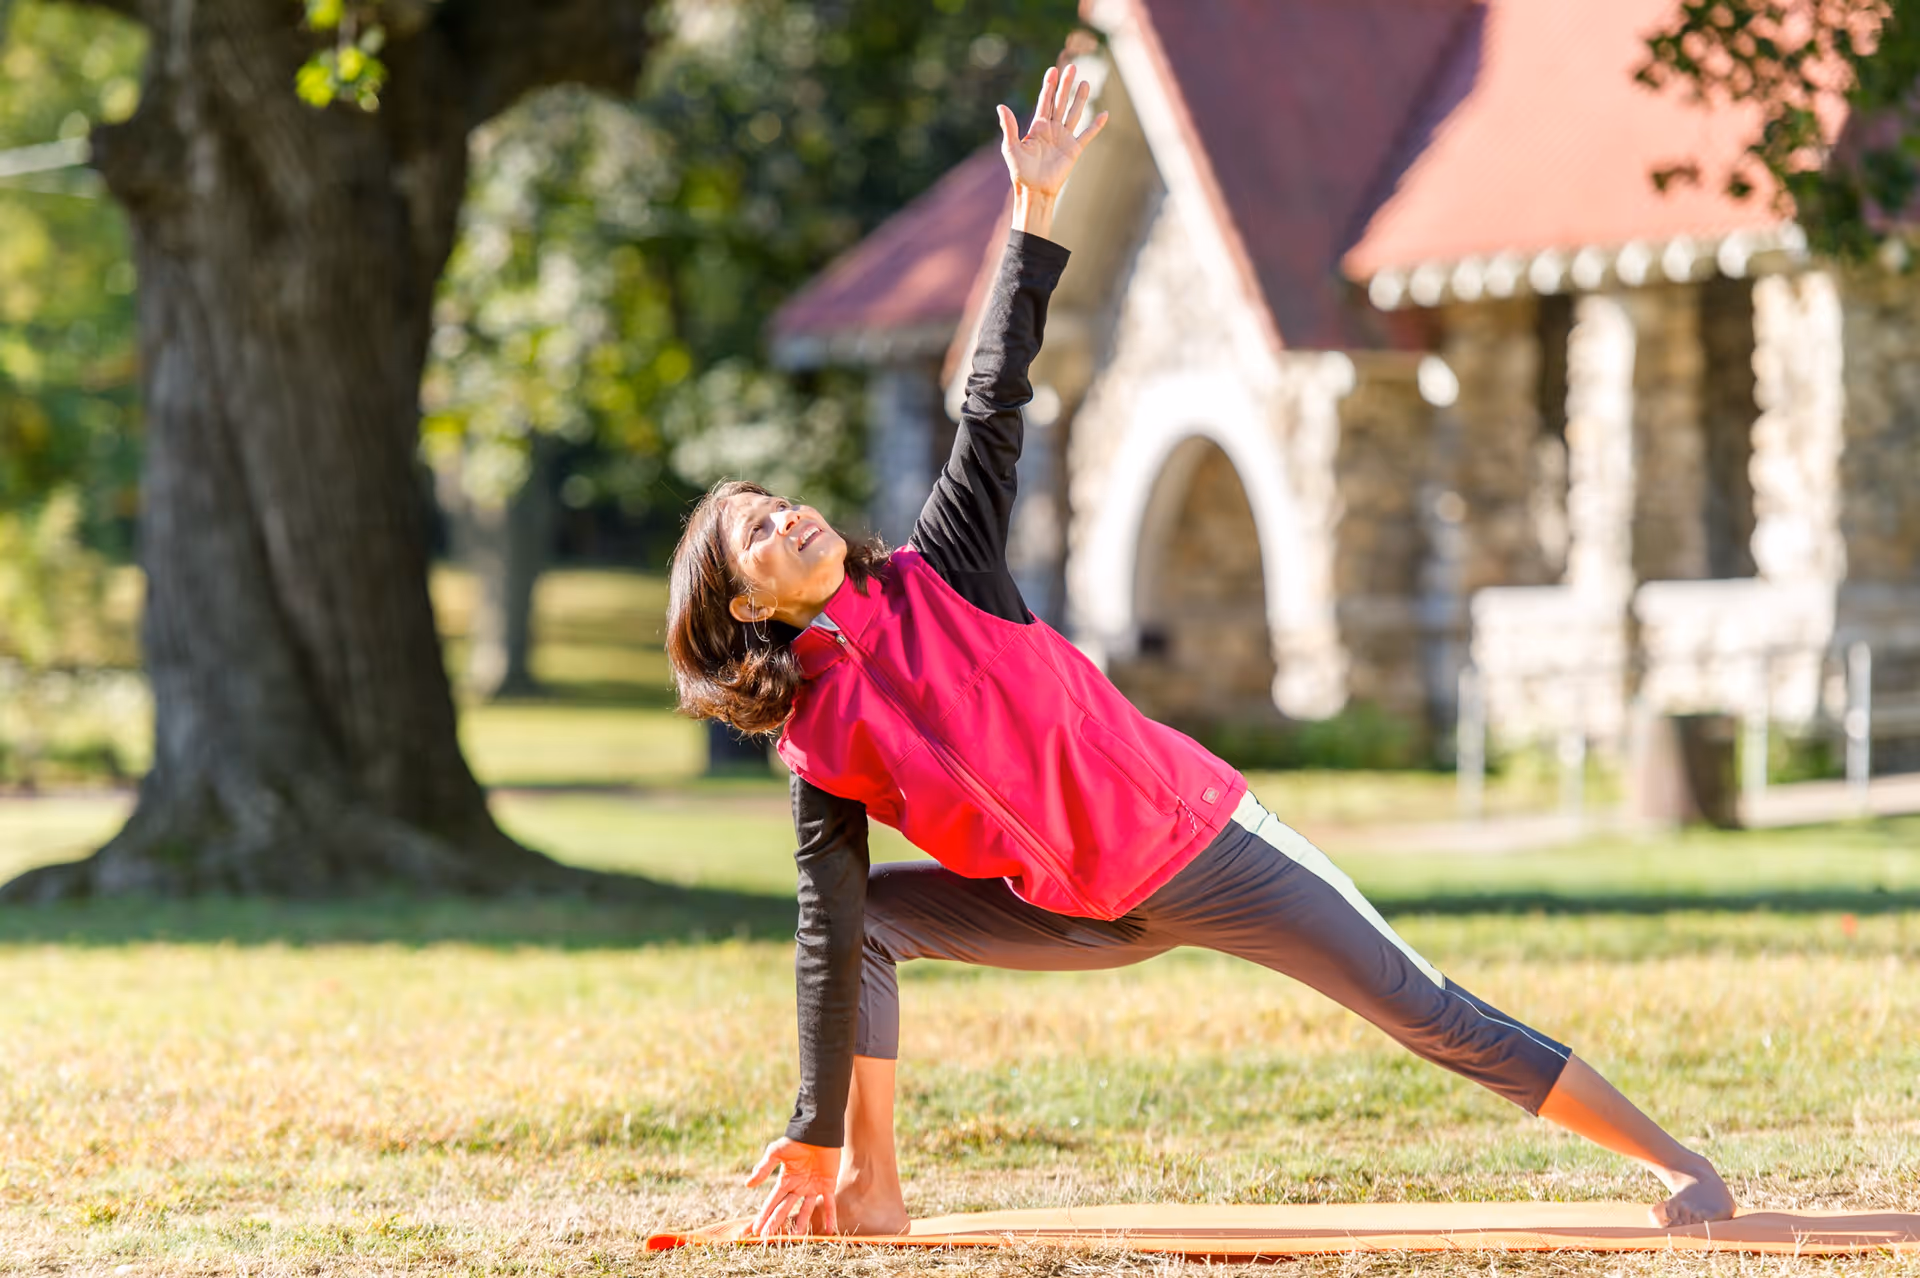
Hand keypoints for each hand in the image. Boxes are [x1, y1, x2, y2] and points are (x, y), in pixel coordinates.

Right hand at [745, 1137, 838, 1237]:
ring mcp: (813, 1187)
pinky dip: (829, 1216)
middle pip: (785, 1209)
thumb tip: (747, 1185)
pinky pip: (829, 1203)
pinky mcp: (827, 1184)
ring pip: (806, 1209)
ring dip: (802, 1223)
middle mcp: (797, 1187)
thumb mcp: (776, 1152)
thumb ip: (763, 1168)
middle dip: (776, 1224)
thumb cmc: (796, 1140)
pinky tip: (828, 1229)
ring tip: (797, 1238)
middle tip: (768, 1240)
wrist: (817, 1131)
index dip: (764, 1216)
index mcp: (785, 1180)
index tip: (757, 1230)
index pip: (772, 1202)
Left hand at [997, 62, 1107, 202]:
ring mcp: (1064, 138)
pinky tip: (1104, 114)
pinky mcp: (1074, 150)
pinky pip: (1087, 135)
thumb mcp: (1011, 148)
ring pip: (1074, 113)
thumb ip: (1009, 126)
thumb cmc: (1020, 171)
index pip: (1044, 101)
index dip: (1048, 86)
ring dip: (1080, 99)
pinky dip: (1096, 125)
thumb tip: (1001, 106)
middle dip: (1065, 85)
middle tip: (1071, 67)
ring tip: (1086, 83)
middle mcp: (1052, 129)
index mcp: (1037, 127)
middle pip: (1060, 102)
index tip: (1052, 70)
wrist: (1034, 191)